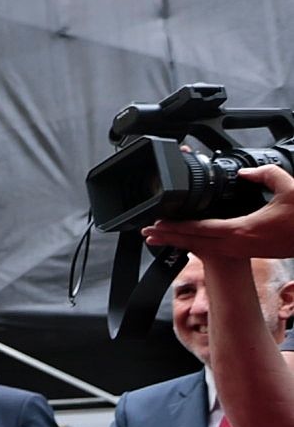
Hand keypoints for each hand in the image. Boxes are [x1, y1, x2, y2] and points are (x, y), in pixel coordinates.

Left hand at [141, 164, 293, 257]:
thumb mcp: (289, 188)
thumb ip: (264, 175)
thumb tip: (243, 173)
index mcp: (242, 230)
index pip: (201, 228)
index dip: (178, 226)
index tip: (159, 223)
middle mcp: (238, 244)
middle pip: (194, 242)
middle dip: (169, 237)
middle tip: (146, 233)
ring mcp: (242, 252)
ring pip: (202, 249)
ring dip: (179, 242)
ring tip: (159, 238)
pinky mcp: (248, 253)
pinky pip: (215, 251)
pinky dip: (197, 246)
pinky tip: (188, 243)